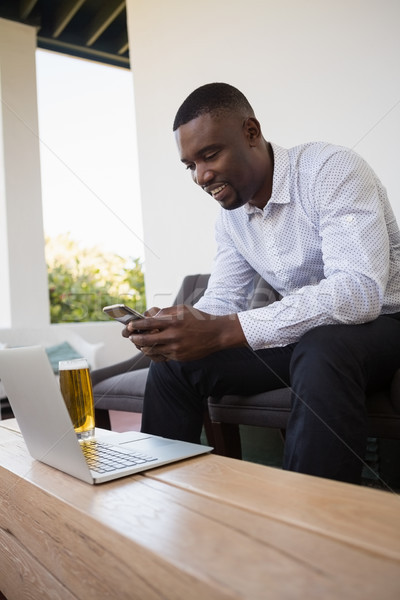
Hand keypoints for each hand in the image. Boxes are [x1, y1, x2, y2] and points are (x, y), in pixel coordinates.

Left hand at [122, 304, 245, 361]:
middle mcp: (174, 336)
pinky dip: (154, 353)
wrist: (217, 334)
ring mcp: (176, 348)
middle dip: (135, 338)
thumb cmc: (199, 319)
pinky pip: (162, 357)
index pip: (148, 323)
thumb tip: (150, 315)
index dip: (136, 325)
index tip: (129, 325)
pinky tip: (152, 349)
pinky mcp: (179, 357)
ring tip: (140, 343)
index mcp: (173, 322)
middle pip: (146, 340)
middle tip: (131, 337)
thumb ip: (165, 312)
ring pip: (152, 351)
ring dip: (143, 347)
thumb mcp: (182, 309)